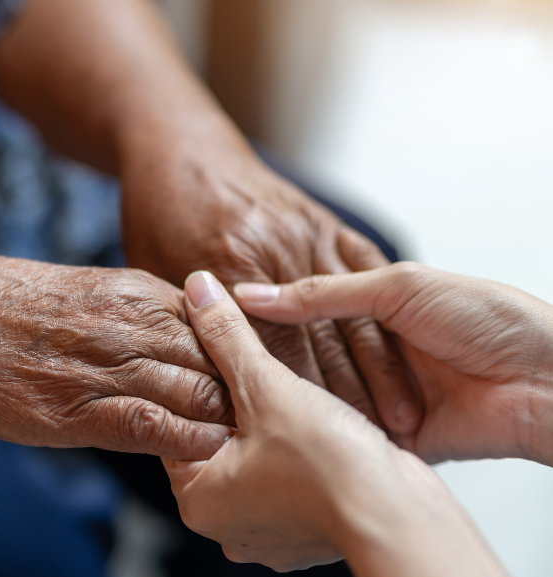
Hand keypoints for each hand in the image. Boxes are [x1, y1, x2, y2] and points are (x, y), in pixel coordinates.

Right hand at [0, 253, 234, 459]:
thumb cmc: (10, 306)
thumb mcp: (89, 292)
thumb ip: (138, 317)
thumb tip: (177, 350)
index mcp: (140, 292)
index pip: (220, 328)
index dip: (244, 360)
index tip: (257, 385)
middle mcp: (134, 324)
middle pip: (220, 361)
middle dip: (247, 394)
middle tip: (267, 423)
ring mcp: (107, 365)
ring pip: (197, 391)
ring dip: (225, 422)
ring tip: (247, 447)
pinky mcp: (79, 409)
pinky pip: (152, 425)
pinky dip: (185, 442)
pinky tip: (202, 455)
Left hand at [121, 140, 421, 436]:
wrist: (182, 147)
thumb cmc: (160, 214)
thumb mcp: (155, 272)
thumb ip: (184, 323)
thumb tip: (200, 385)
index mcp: (228, 265)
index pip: (271, 348)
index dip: (299, 403)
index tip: (320, 447)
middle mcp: (274, 249)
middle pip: (318, 338)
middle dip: (348, 399)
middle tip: (373, 449)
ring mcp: (305, 233)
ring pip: (351, 312)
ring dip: (380, 371)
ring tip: (403, 421)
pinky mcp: (326, 223)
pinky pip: (365, 275)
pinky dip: (383, 317)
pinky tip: (401, 356)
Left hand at [164, 271, 505, 576]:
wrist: (402, 520)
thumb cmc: (330, 466)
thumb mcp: (267, 386)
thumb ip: (228, 336)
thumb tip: (197, 289)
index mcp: (198, 498)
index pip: (180, 423)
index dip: (200, 380)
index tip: (218, 350)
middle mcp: (226, 522)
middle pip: (219, 438)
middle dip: (239, 401)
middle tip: (256, 366)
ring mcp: (268, 530)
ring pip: (257, 455)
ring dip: (272, 421)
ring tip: (287, 390)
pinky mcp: (307, 529)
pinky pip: (290, 474)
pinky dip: (299, 447)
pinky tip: (315, 422)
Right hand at [234, 262, 552, 464]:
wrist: (546, 380)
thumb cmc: (490, 318)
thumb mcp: (399, 287)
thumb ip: (323, 293)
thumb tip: (255, 294)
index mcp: (376, 305)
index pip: (304, 310)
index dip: (265, 315)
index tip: (220, 318)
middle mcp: (375, 351)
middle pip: (309, 357)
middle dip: (273, 362)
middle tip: (220, 366)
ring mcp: (382, 395)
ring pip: (323, 398)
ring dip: (295, 398)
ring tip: (241, 399)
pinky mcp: (394, 437)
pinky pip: (348, 434)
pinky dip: (325, 432)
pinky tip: (286, 427)